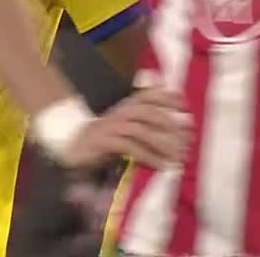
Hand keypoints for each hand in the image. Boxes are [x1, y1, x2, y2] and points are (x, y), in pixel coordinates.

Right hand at [59, 88, 190, 169]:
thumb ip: (147, 126)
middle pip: (148, 111)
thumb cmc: (105, 139)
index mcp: (126, 106)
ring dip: (162, 143)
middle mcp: (119, 112)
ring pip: (141, 129)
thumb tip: (178, 131)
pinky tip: (160, 165)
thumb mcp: (127, 130)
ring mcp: (111, 125)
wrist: (72, 147)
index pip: (148, 94)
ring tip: (178, 157)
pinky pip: (129, 146)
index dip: (167, 97)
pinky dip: (147, 156)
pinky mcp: (104, 141)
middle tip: (187, 139)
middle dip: (170, 124)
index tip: (185, 106)